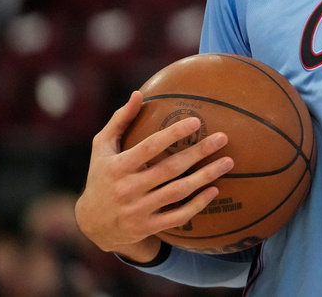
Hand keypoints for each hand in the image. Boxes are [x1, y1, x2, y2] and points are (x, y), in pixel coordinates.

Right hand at [74, 92, 233, 261]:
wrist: (93, 224)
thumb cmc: (103, 176)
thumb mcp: (103, 147)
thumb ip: (120, 120)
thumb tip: (139, 93)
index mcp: (118, 166)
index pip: (149, 147)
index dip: (173, 134)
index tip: (196, 121)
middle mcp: (128, 189)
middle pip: (170, 169)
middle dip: (199, 152)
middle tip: (223, 138)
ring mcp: (138, 210)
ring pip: (178, 192)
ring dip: (205, 177)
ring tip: (228, 162)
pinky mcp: (147, 227)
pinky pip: (177, 216)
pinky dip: (197, 205)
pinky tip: (215, 190)